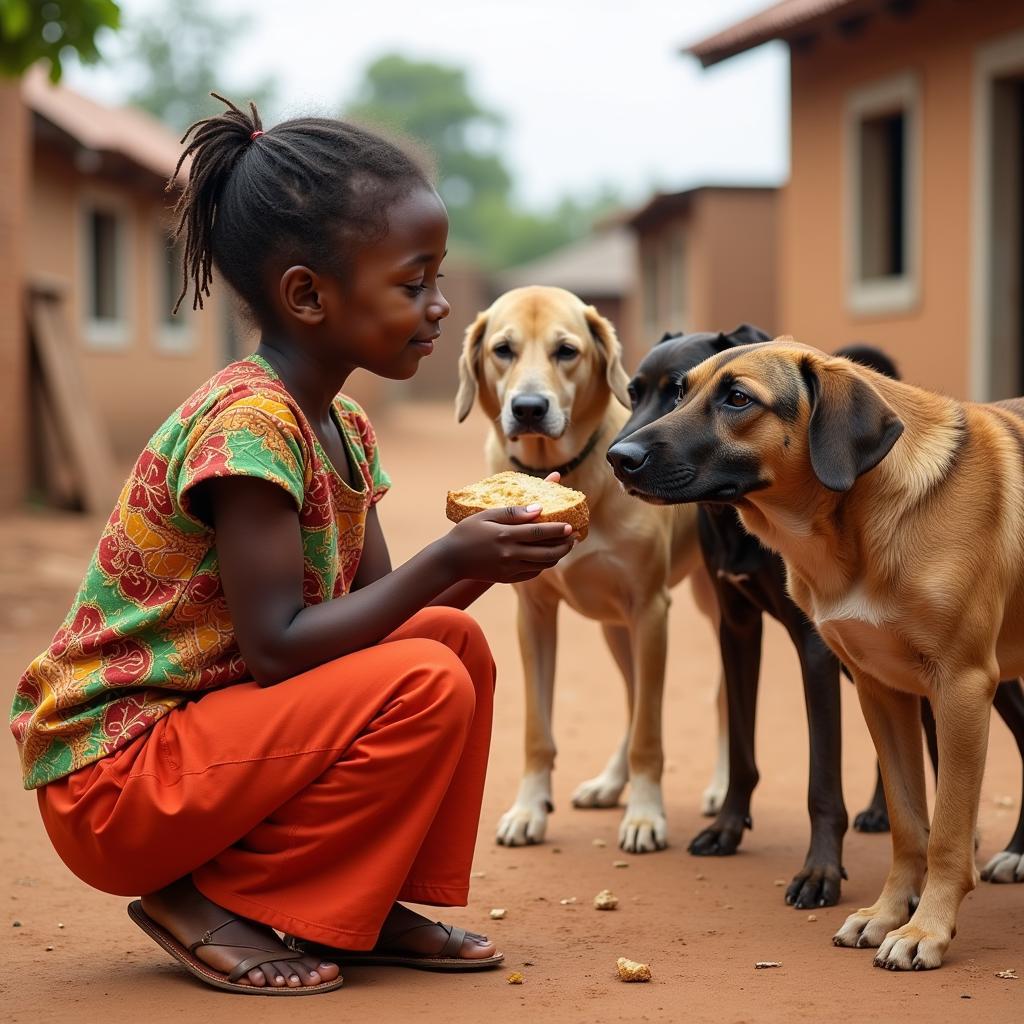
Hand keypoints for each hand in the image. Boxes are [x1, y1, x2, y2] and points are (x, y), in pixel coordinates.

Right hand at [441, 503, 574, 583]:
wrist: (451, 560)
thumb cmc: (467, 532)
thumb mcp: (485, 515)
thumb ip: (512, 512)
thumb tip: (538, 509)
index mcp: (505, 536)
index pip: (538, 533)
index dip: (558, 529)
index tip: (570, 525)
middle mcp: (510, 555)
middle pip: (546, 552)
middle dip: (564, 545)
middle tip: (574, 536)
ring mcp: (510, 569)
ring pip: (543, 564)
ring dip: (558, 555)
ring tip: (565, 545)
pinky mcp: (508, 578)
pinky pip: (533, 572)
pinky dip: (544, 564)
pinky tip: (547, 555)